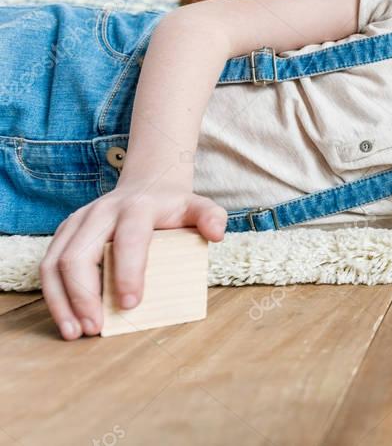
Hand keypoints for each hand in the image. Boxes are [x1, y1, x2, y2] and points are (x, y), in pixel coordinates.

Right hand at [39, 183, 227, 339]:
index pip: (128, 240)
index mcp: (136, 207)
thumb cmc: (174, 206)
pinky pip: (48, 266)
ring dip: (61, 301)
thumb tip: (216, 234)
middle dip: (84, 295)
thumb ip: (211, 217)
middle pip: (79, 254)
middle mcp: (101, 212)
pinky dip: (54, 296)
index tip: (131, 304)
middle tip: (96, 328)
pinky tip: (68, 319)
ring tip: (75, 332)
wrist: (148, 185)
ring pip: (54, 262)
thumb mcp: (199, 207)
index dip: (128, 272)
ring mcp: (78, 222)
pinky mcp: (64, 233)